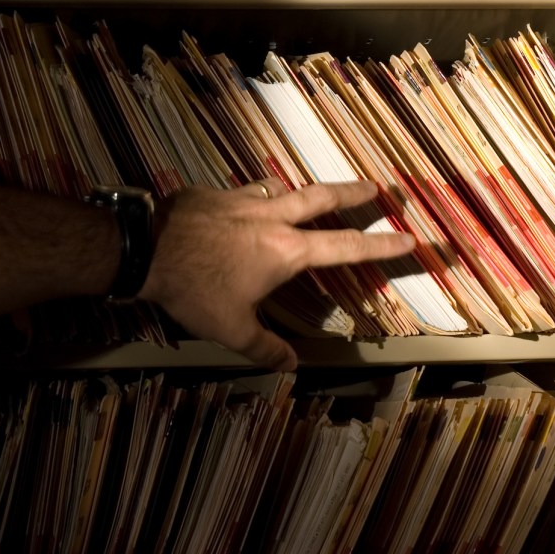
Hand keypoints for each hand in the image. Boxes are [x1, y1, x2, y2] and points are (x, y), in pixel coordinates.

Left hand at [138, 179, 414, 370]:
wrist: (145, 247)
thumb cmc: (194, 290)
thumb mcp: (231, 330)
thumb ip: (265, 348)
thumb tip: (291, 366)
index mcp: (286, 251)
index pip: (345, 247)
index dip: (381, 245)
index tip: (409, 238)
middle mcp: (272, 218)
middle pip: (322, 198)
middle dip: (353, 193)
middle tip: (377, 187)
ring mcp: (243, 200)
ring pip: (283, 189)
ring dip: (301, 192)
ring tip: (307, 194)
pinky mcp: (214, 193)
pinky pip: (245, 191)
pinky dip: (255, 197)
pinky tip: (246, 203)